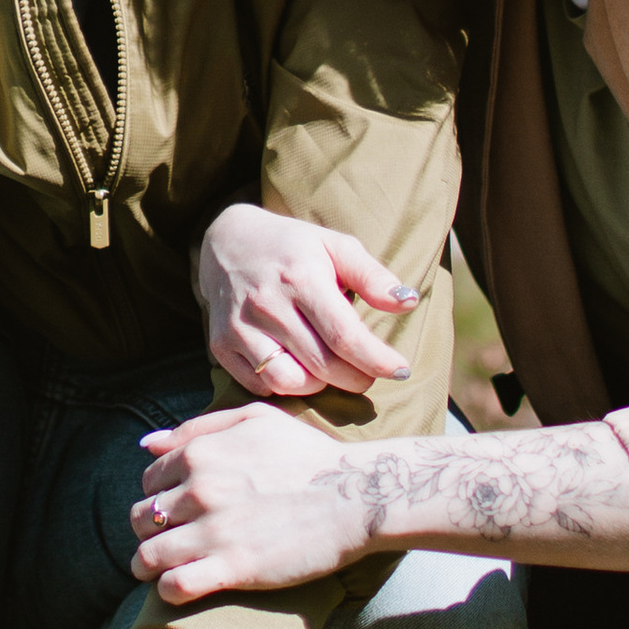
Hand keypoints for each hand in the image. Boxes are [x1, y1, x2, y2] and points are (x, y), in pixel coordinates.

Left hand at [132, 399, 383, 599]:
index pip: (148, 479)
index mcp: (201, 453)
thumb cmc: (307, 455)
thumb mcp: (255, 421)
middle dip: (149, 530)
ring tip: (163, 569)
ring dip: (149, 565)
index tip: (175, 507)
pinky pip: (173, 586)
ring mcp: (214, 531)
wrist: (354, 495)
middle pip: (142, 517)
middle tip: (168, 539)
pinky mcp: (233, 568)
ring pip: (147, 555)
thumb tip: (147, 442)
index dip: (159, 494)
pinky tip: (181, 587)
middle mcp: (199, 490)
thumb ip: (198, 427)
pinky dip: (169, 590)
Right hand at [195, 203, 422, 399]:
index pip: (345, 336)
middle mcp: (266, 304)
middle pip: (323, 365)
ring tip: (331, 367)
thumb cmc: (293, 247)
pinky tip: (298, 366)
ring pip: (291, 383)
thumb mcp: (336, 246)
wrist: (227, 242)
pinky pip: (262, 386)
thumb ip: (372, 276)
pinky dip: (286, 385)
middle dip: (357, 377)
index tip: (402, 370)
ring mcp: (239, 327)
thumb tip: (408, 302)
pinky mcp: (220, 345)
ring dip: (320, 385)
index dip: (378, 361)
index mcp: (300, 277)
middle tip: (369, 372)